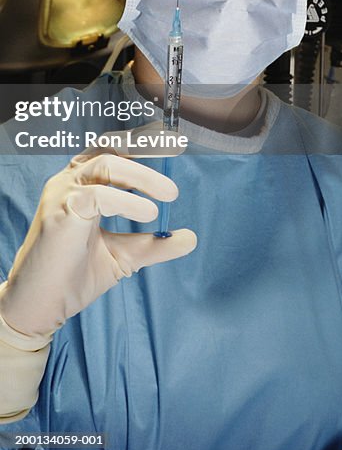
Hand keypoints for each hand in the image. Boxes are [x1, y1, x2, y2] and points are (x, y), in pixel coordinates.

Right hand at [0, 125, 195, 337]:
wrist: (42, 306)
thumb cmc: (73, 276)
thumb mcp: (123, 256)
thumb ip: (153, 244)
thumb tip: (190, 237)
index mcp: (81, 185)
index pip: (111, 150)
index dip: (141, 143)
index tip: (172, 143)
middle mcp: (70, 182)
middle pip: (110, 149)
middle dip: (146, 149)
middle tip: (175, 153)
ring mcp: (63, 193)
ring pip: (105, 163)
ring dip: (142, 175)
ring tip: (169, 194)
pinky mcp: (61, 212)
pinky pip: (98, 195)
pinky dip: (127, 202)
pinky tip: (148, 213)